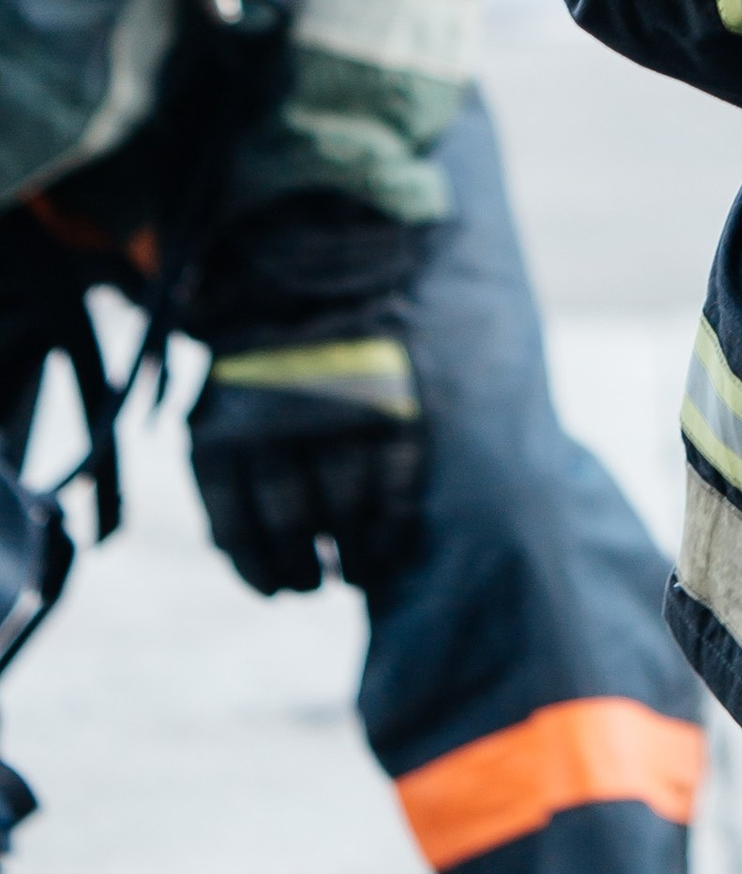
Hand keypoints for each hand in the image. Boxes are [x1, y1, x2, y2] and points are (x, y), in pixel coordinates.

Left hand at [190, 349, 425, 594]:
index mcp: (224, 433)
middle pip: (295, 522)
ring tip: (353, 570)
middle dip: (304, 566)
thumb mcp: (213, 422)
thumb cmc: (256, 379)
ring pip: (347, 508)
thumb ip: (227, 490)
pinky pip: (398, 479)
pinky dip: (394, 522)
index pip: (240, 530)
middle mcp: (278, 423)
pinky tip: (386, 545)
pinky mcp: (391, 398)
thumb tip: (260, 570)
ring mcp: (337, 409)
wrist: (307, 284)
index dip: (261, 570)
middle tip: (316, 582)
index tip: (279, 589)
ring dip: (352, 555)